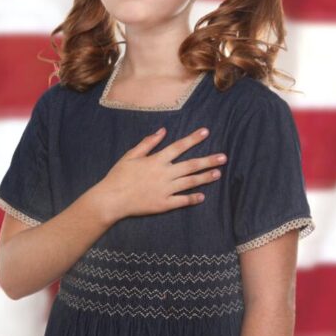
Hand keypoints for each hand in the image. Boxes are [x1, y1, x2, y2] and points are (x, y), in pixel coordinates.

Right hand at [95, 126, 226, 222]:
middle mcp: (164, 174)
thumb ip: (147, 143)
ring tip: (218, 174)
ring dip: (205, 177)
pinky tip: (202, 196)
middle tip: (224, 158)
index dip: (193, 139)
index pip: (179, 147)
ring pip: (190, 182)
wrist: (111, 199)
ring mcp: (165, 190)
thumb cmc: (118, 176)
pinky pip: (182, 201)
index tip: (206, 132)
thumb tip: (162, 131)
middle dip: (208, 160)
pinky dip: (193, 199)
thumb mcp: (130, 156)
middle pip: (191, 165)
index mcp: (156, 160)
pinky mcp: (163, 204)